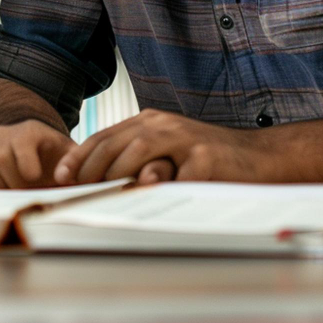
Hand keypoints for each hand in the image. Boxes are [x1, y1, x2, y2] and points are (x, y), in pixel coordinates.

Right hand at [0, 120, 76, 187]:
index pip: (20, 143)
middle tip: (27, 192)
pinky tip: (3, 191)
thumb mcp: (70, 156)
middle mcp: (3, 134)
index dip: (26, 164)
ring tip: (17, 192)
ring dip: (1, 186)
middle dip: (13, 181)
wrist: (39, 153)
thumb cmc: (56, 157)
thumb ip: (72, 164)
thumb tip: (62, 177)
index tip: (35, 178)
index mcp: (29, 130)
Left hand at [53, 109, 268, 185]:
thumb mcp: (167, 151)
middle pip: (117, 142)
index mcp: (149, 122)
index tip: (61, 175)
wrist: (260, 157)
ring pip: (140, 150)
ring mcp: (185, 139)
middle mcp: (163, 125)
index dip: (80, 155)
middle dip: (91, 166)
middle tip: (76, 187)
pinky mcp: (207, 157)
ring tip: (103, 192)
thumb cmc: (207, 159)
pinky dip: (161, 188)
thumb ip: (137, 159)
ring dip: (118, 173)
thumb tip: (96, 180)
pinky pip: (178, 175)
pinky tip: (146, 200)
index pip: (105, 136)